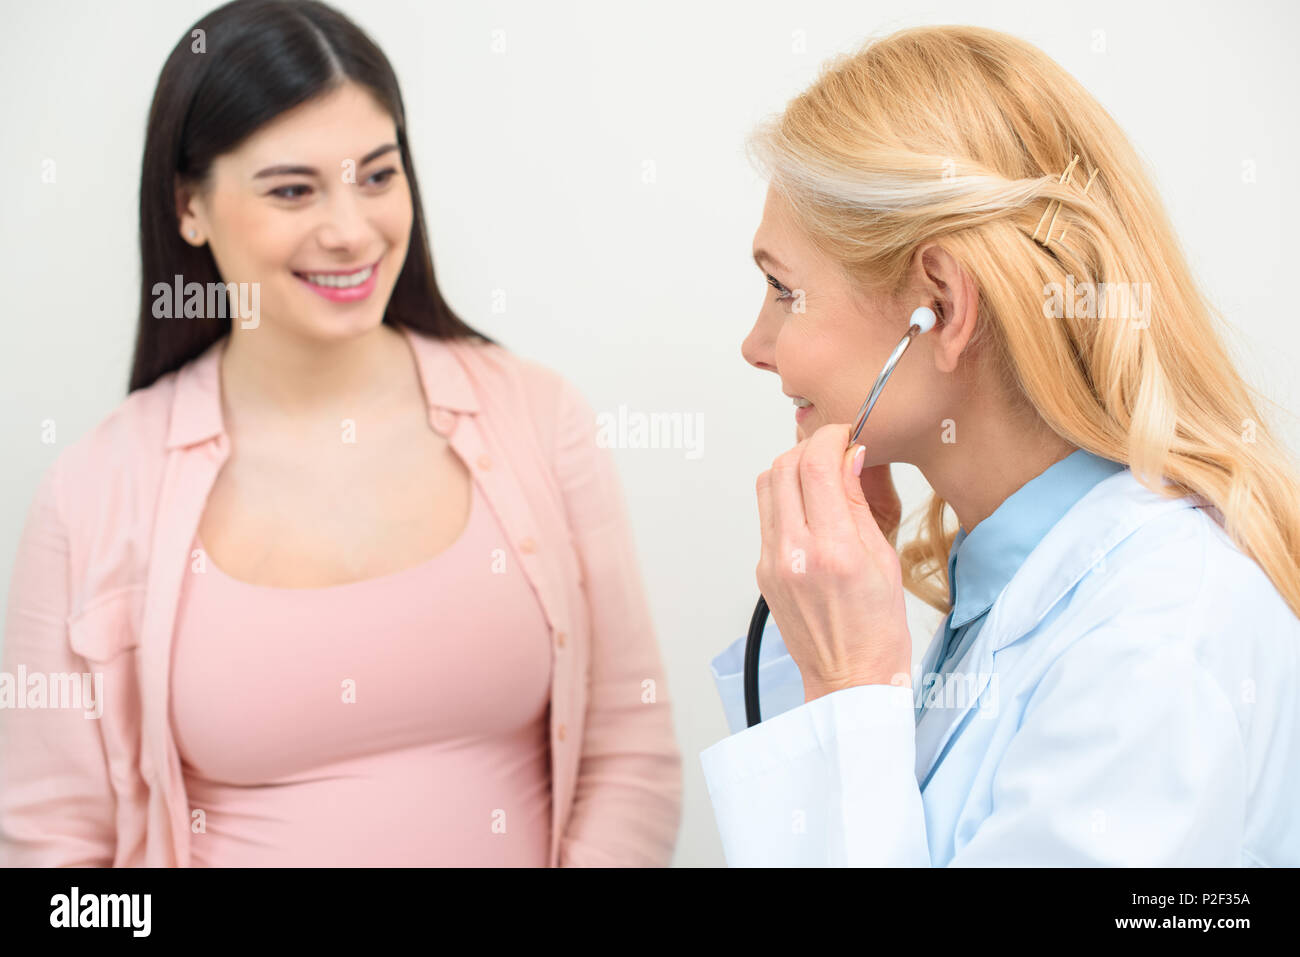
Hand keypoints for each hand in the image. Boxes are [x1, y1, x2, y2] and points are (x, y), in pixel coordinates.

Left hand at [756, 423, 911, 701]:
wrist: (849, 680)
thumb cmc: (878, 629)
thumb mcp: (885, 558)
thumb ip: (859, 503)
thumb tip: (849, 455)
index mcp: (833, 550)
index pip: (815, 466)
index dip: (829, 437)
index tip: (845, 434)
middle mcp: (794, 553)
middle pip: (783, 467)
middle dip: (809, 447)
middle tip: (835, 451)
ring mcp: (771, 563)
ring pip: (768, 486)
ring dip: (793, 469)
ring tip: (823, 478)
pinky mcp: (762, 571)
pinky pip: (767, 516)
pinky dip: (787, 499)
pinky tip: (813, 510)